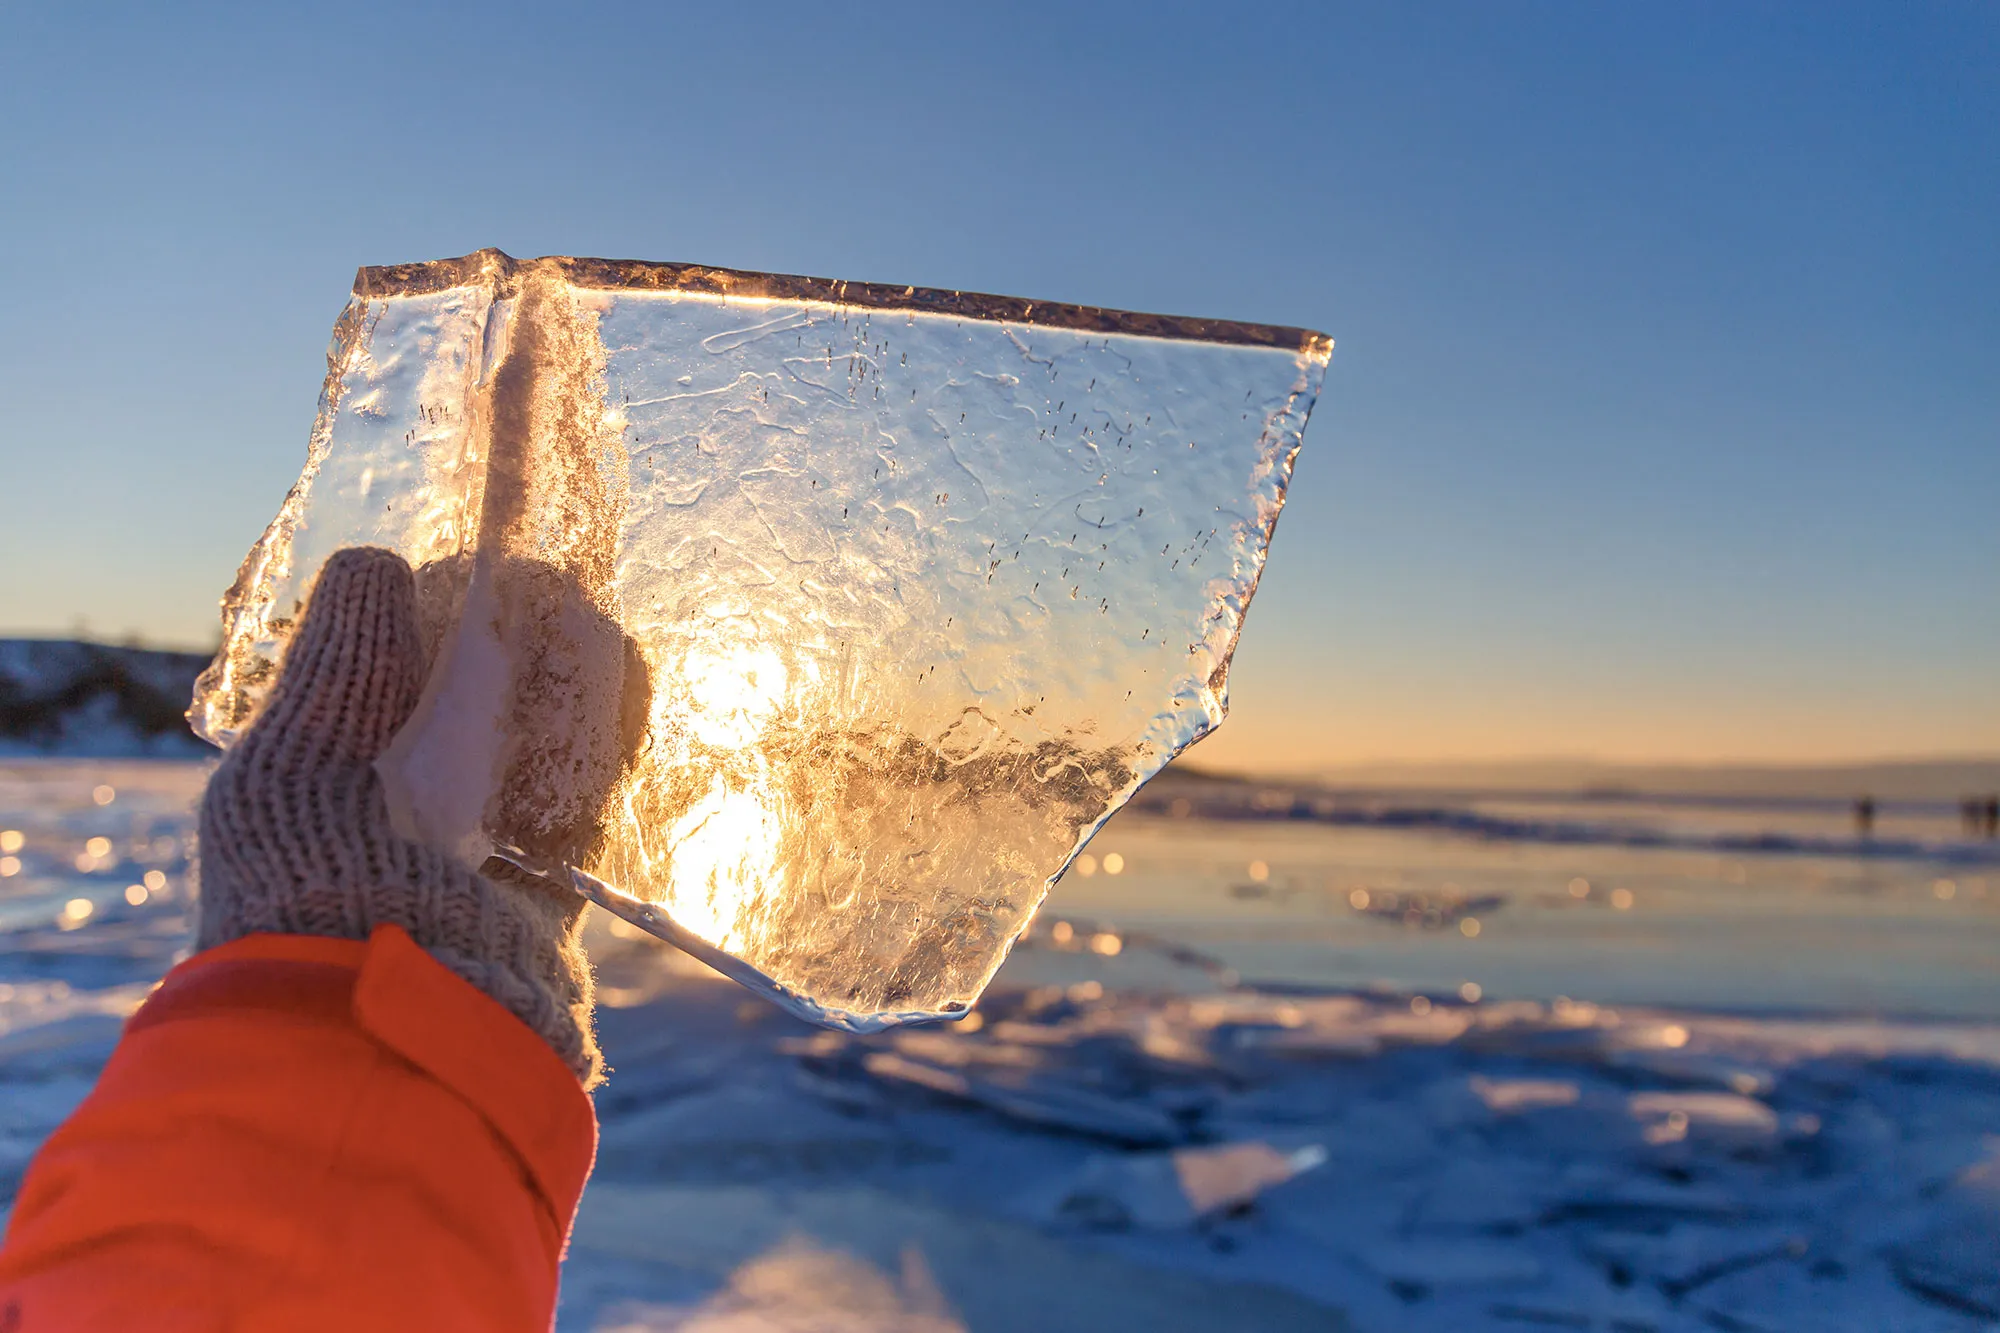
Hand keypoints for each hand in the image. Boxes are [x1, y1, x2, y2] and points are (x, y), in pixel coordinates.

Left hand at [197, 546, 606, 1082]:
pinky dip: (607, 750)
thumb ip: (339, 659)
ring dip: (567, 694)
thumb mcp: (296, 755)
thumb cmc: (308, 883)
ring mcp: (469, 867)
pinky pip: (579, 813)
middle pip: (467, 717)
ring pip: (529, 759)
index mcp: (318, 793)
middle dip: (515, 654)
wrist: (380, 1021)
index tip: (476, 569)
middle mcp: (393, 830)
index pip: (378, 686)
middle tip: (555, 590)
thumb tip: (375, 560)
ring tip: (597, 624)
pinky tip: (629, 688)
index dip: (429, 624)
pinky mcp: (539, 903)